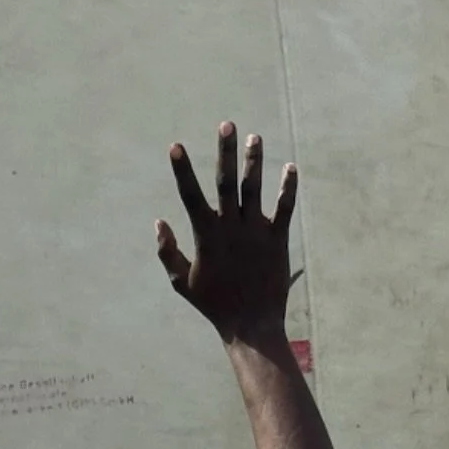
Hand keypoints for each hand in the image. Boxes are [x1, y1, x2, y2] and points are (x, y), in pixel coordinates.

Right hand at [156, 122, 296, 343]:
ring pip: (254, 189)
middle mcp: (230, 228)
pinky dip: (288, 188)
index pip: (190, 195)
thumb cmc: (214, 304)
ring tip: (255, 137)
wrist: (251, 325)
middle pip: (225, 182)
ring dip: (254, 161)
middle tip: (226, 124)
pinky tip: (290, 168)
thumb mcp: (182, 282)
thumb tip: (159, 222)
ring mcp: (256, 232)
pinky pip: (285, 209)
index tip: (176, 146)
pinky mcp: (278, 240)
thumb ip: (168, 252)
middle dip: (224, 152)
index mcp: (206, 235)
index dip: (182, 170)